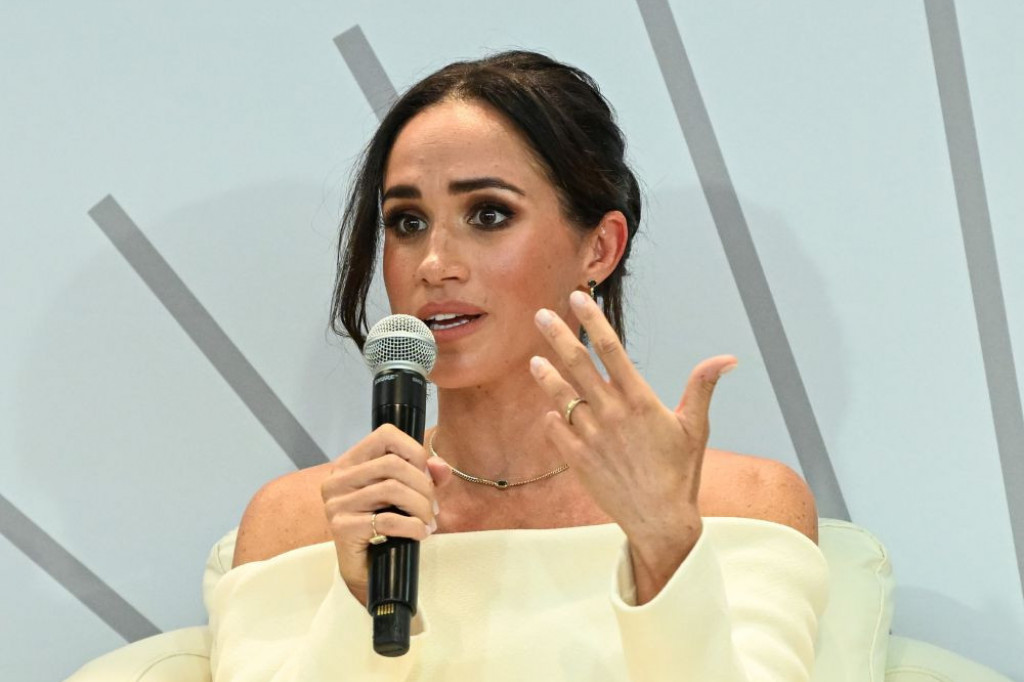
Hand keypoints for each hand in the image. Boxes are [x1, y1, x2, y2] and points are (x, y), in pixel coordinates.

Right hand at [320, 424, 450, 605]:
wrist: (366, 572)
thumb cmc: (385, 528)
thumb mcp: (408, 495)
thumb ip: (426, 476)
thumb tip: (440, 466)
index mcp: (350, 463)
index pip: (385, 435)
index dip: (414, 451)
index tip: (427, 476)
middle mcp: (337, 479)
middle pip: (393, 464)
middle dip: (423, 485)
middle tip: (432, 507)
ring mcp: (336, 503)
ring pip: (392, 489)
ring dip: (421, 507)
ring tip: (429, 521)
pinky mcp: (342, 527)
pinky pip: (387, 519)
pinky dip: (413, 526)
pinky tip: (421, 533)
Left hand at [530, 291, 735, 601]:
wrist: (660, 521)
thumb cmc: (680, 473)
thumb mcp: (695, 427)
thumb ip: (702, 387)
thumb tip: (728, 358)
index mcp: (640, 401)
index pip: (612, 350)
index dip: (593, 321)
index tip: (578, 298)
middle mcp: (612, 414)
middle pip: (578, 365)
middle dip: (558, 336)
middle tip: (540, 314)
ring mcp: (591, 437)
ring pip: (561, 396)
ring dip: (546, 376)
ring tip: (534, 361)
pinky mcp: (578, 460)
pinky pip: (557, 431)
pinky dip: (552, 418)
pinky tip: (551, 411)